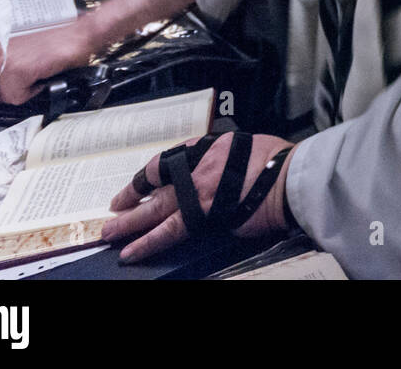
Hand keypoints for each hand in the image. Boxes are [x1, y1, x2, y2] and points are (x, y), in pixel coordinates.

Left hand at [0, 19, 95, 104]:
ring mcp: (4, 62)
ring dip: (18, 93)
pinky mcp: (17, 71)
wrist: (79, 36)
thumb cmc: (55, 47)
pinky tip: (41, 78)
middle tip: (21, 86)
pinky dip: (32, 93)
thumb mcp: (22, 62)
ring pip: (3, 95)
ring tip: (35, 77)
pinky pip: (17, 97)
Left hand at [103, 133, 295, 262]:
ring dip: (130, 222)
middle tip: (114, 209)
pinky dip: (148, 242)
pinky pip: (168, 231)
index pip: (169, 160)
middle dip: (132, 198)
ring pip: (155, 208)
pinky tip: (131, 252)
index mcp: (209, 146)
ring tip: (109, 233)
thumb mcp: (248, 147)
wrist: (291, 177)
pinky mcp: (203, 214)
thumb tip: (223, 170)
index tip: (140, 185)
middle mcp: (197, 165)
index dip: (149, 175)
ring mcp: (197, 190)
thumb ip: (228, 157)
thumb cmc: (280, 162)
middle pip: (156, 184)